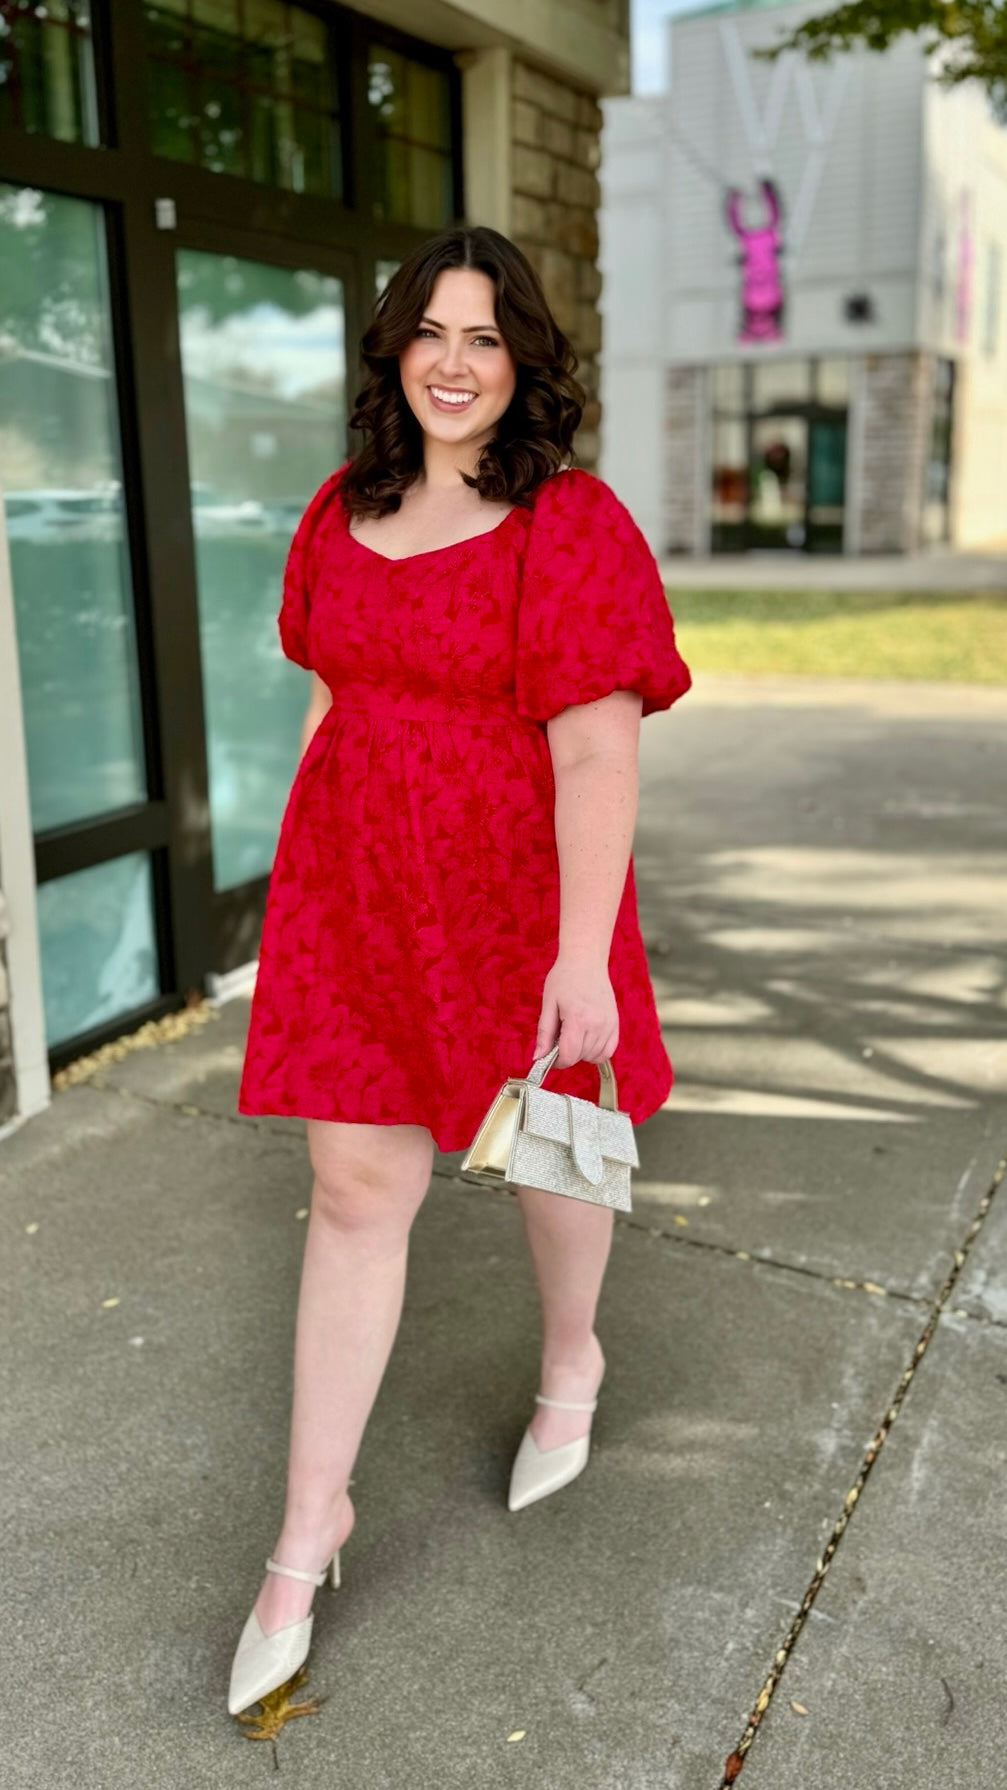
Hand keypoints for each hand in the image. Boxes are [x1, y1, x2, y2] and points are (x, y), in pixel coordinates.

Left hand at [534, 954, 618, 1068]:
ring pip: (595, 1056)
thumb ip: (544, 1033)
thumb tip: (538, 1058)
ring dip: (581, 1053)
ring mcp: (609, 1024)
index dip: (557, 1061)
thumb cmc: (564, 978)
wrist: (586, 961)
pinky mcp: (615, 1023)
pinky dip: (597, 1052)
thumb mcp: (548, 1003)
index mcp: (577, 1018)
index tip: (550, 1056)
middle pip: (580, 1057)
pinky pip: (608, 1051)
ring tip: (573, 1034)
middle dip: (567, 1055)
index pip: (569, 1056)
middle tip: (560, 1037)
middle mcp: (597, 1023)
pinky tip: (587, 1040)